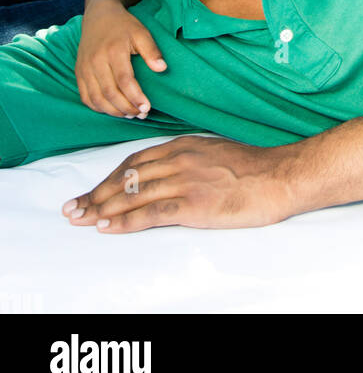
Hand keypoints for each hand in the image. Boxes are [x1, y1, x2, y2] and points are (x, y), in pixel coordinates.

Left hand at [61, 136, 293, 231]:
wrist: (280, 177)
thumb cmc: (253, 169)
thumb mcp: (214, 153)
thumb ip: (188, 160)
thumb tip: (166, 174)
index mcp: (183, 145)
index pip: (134, 161)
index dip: (108, 177)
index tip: (91, 191)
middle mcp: (179, 159)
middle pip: (126, 177)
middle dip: (96, 194)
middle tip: (73, 208)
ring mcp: (185, 181)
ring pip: (132, 194)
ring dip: (101, 208)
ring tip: (80, 219)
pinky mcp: (193, 204)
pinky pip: (150, 212)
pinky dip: (125, 220)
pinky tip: (107, 227)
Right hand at [75, 1, 166, 117]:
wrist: (98, 16)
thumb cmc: (123, 25)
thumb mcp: (141, 32)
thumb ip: (152, 51)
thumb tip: (162, 68)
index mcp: (113, 50)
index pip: (124, 80)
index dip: (135, 96)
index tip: (147, 107)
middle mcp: (96, 61)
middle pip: (109, 93)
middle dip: (126, 108)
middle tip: (141, 114)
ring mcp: (85, 68)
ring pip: (96, 98)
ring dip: (113, 111)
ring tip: (129, 114)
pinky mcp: (79, 73)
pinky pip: (86, 97)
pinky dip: (98, 108)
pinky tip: (112, 109)